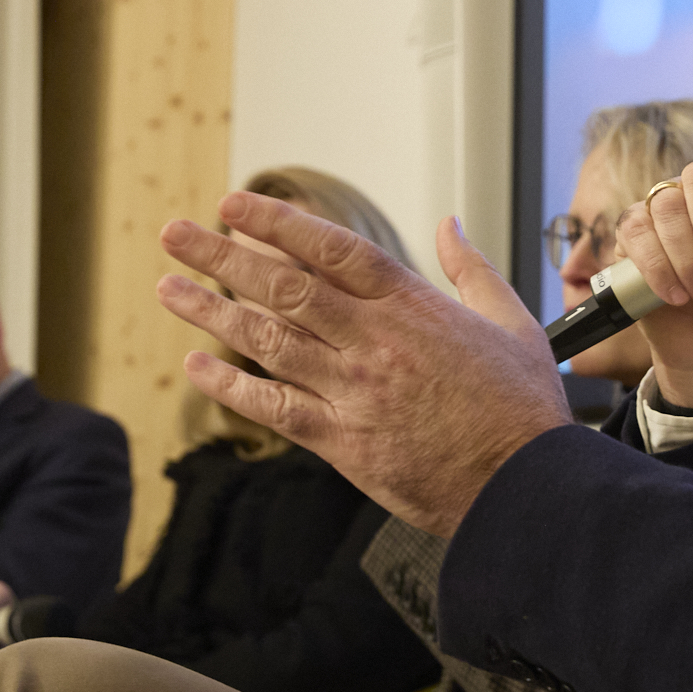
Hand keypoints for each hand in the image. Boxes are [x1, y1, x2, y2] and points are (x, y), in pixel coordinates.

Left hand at [155, 197, 573, 537]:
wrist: (524, 487)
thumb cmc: (522, 408)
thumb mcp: (512, 322)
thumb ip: (472, 270)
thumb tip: (449, 225)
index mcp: (413, 308)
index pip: (332, 250)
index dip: (278, 223)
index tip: (234, 205)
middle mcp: (375, 344)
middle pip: (284, 288)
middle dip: (223, 257)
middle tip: (176, 233)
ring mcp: (355, 393)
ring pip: (269, 343)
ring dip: (212, 313)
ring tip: (168, 287)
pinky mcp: (345, 444)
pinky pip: (275, 409)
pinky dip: (231, 389)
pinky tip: (195, 367)